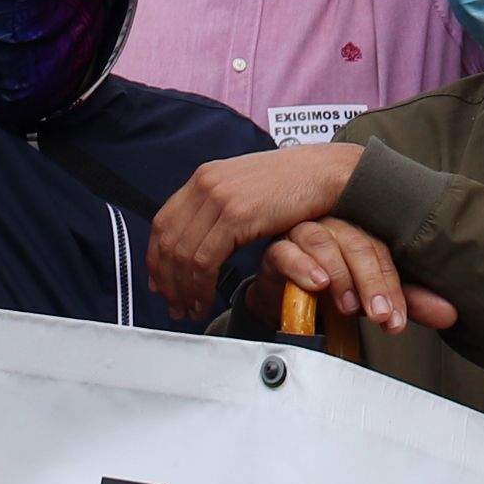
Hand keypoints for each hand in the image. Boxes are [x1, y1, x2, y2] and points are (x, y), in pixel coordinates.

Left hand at [146, 143, 363, 320]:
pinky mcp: (236, 214)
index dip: (157, 259)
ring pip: (183, 254)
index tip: (161, 284)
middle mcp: (205, 184)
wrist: (326, 172)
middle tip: (175, 306)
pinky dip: (200, 286)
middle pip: (167, 241)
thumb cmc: (296, 186)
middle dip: (167, 280)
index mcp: (205, 177)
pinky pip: (205, 259)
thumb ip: (222, 209)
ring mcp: (219, 197)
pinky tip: (207, 300)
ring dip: (183, 289)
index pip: (163, 223)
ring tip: (192, 310)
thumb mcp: (248, 191)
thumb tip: (205, 237)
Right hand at [256, 213, 456, 335]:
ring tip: (349, 304)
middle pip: (357, 241)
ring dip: (340, 274)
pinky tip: (317, 284)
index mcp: (361, 231)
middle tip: (379, 314)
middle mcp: (335, 225)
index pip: (383, 247)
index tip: (397, 319)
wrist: (287, 303)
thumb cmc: (333, 291)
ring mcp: (303, 233)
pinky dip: (303, 267)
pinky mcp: (276, 250)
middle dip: (372, 282)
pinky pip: (286, 250)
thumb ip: (406, 302)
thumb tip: (451, 313)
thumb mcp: (372, 298)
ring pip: (323, 239)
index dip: (392, 284)